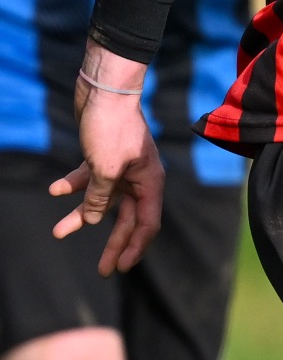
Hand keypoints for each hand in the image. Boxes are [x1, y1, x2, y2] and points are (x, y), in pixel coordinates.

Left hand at [51, 44, 163, 274]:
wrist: (104, 90)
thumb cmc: (112, 128)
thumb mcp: (105, 169)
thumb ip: (101, 198)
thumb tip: (94, 220)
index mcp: (149, 183)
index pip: (147, 224)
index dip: (135, 248)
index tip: (121, 267)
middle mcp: (138, 179)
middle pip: (126, 219)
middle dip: (112, 243)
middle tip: (102, 269)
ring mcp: (120, 169)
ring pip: (103, 201)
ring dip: (81, 216)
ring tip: (58, 231)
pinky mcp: (102, 158)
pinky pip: (88, 179)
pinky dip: (72, 186)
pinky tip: (55, 190)